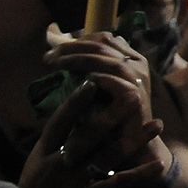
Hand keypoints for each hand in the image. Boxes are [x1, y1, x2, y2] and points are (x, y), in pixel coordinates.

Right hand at [19, 76, 168, 187]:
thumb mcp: (38, 161)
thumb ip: (58, 138)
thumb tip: (75, 105)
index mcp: (44, 151)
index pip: (60, 122)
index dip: (75, 103)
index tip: (92, 82)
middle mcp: (58, 165)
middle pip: (88, 136)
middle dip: (112, 115)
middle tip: (135, 95)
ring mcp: (72, 184)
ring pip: (107, 158)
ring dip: (135, 140)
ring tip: (158, 124)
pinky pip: (116, 185)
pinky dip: (138, 174)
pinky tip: (158, 164)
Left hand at [42, 33, 167, 176]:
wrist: (131, 149)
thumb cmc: (112, 120)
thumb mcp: (99, 90)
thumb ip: (90, 72)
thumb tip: (62, 54)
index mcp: (132, 60)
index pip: (105, 38)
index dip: (79, 40)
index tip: (56, 49)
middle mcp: (138, 65)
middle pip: (103, 42)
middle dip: (72, 46)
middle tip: (48, 56)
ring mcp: (138, 79)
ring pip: (104, 56)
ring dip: (75, 57)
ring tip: (53, 63)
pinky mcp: (133, 95)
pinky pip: (106, 77)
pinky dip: (87, 76)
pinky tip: (68, 78)